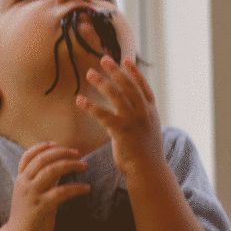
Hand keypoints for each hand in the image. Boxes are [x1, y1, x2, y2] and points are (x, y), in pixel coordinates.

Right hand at [7, 142, 90, 230]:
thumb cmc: (27, 215)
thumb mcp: (30, 193)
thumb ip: (40, 179)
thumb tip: (58, 165)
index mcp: (21, 179)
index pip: (28, 156)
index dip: (43, 147)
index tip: (57, 144)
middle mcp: (25, 183)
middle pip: (43, 159)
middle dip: (62, 153)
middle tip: (78, 153)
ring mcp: (33, 194)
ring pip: (52, 171)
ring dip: (70, 165)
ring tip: (84, 166)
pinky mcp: (42, 207)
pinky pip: (62, 192)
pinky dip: (76, 188)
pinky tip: (86, 188)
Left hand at [76, 56, 164, 177]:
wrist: (148, 170)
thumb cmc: (145, 154)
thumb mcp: (147, 132)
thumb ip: (140, 119)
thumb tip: (131, 112)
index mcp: (151, 111)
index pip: (143, 87)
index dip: (134, 73)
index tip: (126, 60)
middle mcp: (144, 112)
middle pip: (129, 86)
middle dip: (116, 71)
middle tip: (103, 59)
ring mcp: (134, 120)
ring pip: (116, 95)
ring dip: (102, 82)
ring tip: (90, 73)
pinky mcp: (122, 131)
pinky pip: (103, 114)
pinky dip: (90, 106)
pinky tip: (79, 100)